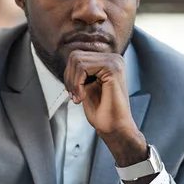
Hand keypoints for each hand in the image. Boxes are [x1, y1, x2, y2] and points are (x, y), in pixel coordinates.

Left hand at [64, 51, 147, 168]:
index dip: (69, 75)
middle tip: (75, 95)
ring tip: (79, 97)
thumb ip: (80, 72)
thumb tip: (68, 62)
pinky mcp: (113, 68)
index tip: (73, 92)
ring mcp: (115, 62)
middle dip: (69, 78)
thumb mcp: (87, 86)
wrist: (114, 127)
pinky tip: (83, 96)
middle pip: (75, 56)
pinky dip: (77, 84)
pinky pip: (82, 67)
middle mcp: (114, 59)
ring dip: (73, 82)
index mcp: (109, 61)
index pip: (78, 56)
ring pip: (77, 60)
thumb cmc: (103, 111)